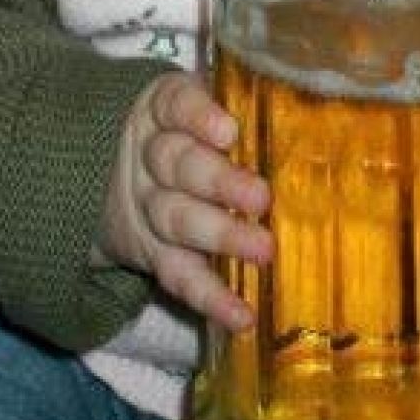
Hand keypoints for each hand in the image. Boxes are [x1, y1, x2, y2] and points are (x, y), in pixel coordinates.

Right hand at [97, 73, 271, 329]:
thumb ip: (236, 104)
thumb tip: (316, 106)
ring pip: (176, 218)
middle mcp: (149, 156)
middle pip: (178, 165)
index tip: (228, 132)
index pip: (176, 105)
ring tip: (263, 251)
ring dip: (220, 236)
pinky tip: (241, 316)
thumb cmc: (185, 130)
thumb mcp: (195, 105)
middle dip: (218, 183)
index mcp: (163, 110)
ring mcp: (147, 206)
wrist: (104, 171)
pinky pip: (178, 276)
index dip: (199, 117)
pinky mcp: (151, 254)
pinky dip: (210, 299)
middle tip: (261, 198)